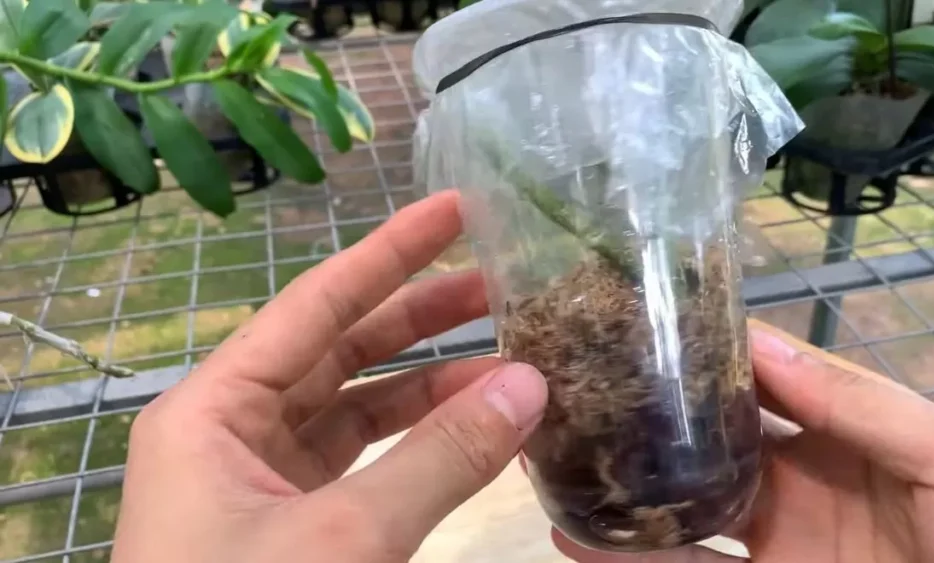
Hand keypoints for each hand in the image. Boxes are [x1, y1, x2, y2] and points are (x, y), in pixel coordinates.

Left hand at [110, 190, 547, 562]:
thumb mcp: (345, 540)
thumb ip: (441, 461)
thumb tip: (533, 385)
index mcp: (214, 410)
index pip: (316, 305)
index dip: (390, 253)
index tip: (456, 210)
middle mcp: (235, 432)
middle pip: (341, 349)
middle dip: (421, 313)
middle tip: (503, 278)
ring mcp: (265, 483)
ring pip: (361, 410)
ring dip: (433, 385)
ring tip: (514, 358)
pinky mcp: (295, 529)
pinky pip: (368, 465)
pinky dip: (423, 447)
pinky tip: (480, 431)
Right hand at [551, 326, 933, 562]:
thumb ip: (867, 405)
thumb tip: (767, 350)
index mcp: (845, 430)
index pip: (762, 377)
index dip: (705, 348)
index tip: (636, 319)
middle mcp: (798, 479)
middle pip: (707, 438)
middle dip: (647, 413)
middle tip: (575, 387)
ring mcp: (777, 541)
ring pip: (682, 508)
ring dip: (623, 487)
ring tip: (556, 459)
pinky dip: (630, 559)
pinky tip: (575, 539)